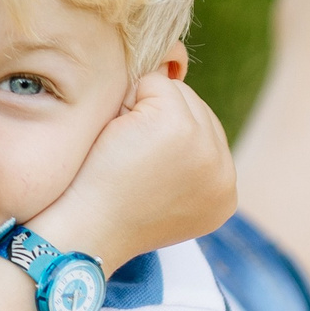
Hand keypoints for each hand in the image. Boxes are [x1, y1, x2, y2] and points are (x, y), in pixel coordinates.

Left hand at [26, 70, 235, 273]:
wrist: (85, 231)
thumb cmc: (108, 207)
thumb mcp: (163, 188)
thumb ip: (182, 155)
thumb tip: (174, 79)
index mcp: (224, 194)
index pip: (206, 135)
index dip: (165, 137)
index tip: (140, 168)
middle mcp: (224, 172)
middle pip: (196, 109)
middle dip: (158, 119)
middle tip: (127, 159)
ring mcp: (205, 147)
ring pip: (177, 93)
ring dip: (143, 110)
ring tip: (124, 151)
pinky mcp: (177, 126)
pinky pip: (155, 84)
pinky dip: (129, 101)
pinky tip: (117, 138)